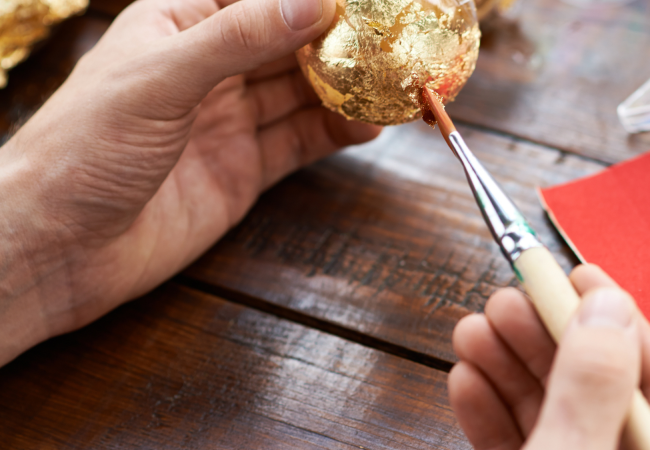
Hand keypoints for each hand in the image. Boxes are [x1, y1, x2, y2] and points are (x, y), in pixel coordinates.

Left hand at [0, 0, 380, 363]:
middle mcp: (207, 71)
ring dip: (344, 88)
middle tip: (389, 40)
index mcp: (176, 27)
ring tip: (391, 82)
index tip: (361, 0)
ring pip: (298, 94)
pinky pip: (297, 143)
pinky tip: (366, 125)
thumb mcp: (160, 80)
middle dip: (336, 41)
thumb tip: (312, 1)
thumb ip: (236, 38)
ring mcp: (226, 123)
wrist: (59, 251)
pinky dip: (334, 133)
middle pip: (284, 44)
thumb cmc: (83, 151)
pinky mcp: (242, 171)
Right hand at [448, 264, 649, 449]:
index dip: (620, 319)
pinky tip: (465, 379)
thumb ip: (592, 386)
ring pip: (544, 408)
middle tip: (505, 300)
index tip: (578, 273)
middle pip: (590, 384)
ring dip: (503, 364)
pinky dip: (485, 408)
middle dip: (542, 335)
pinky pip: (510, 437)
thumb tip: (607, 304)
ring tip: (471, 330)